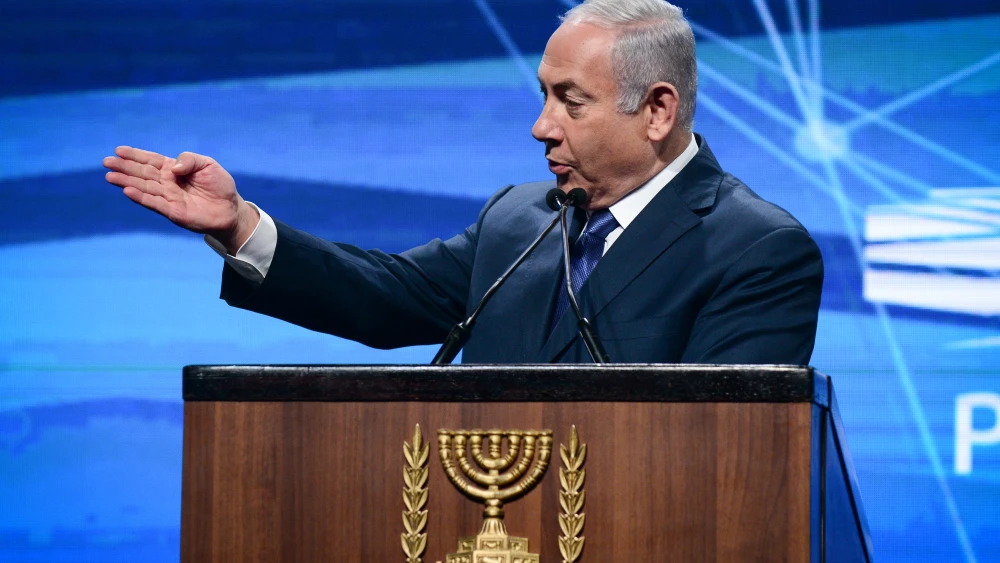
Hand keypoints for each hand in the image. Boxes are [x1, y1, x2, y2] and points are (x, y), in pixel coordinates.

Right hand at [103, 147, 258, 252]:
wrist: (230, 209)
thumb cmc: (219, 185)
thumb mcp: (208, 164)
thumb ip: (190, 160)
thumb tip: (172, 166)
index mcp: (173, 169)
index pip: (150, 160)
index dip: (135, 155)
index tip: (119, 150)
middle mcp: (167, 183)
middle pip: (142, 173)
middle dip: (124, 167)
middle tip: (106, 162)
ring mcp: (168, 197)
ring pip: (144, 188)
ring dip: (126, 182)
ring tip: (110, 176)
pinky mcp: (172, 211)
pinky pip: (154, 203)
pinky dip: (140, 197)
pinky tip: (127, 191)